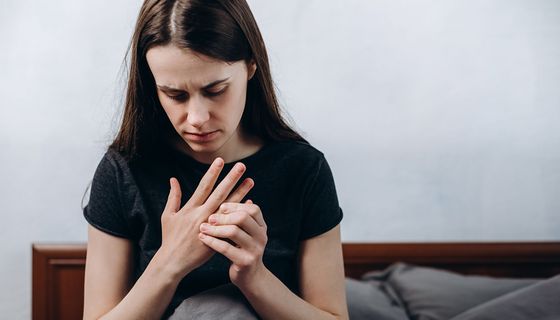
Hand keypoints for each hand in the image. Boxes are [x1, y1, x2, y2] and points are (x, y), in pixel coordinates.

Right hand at [158, 158, 254, 278]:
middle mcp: (202, 215)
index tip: (220, 160)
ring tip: (251, 181)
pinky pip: (232, 222)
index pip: (203, 186)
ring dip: (240, 193)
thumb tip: (173, 179)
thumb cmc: (170, 238)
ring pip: (229, 206)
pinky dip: (240, 212)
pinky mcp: (217, 237)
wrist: (173, 262)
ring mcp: (211, 226)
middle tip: (242, 166)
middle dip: (231, 179)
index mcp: (190, 209)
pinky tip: (250, 203)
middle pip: (219, 193)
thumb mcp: (168, 216)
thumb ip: (173, 197)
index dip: (213, 173)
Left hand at [198, 199, 267, 287]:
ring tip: (203, 227)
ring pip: (234, 232)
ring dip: (215, 228)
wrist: (249, 278)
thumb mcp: (246, 233)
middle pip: (243, 217)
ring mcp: (255, 250)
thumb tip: (242, 196)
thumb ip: (242, 218)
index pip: (253, 209)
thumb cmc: (242, 250)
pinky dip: (212, 241)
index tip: (221, 206)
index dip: (236, 205)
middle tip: (210, 218)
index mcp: (261, 227)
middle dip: (224, 216)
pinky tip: (202, 238)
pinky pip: (226, 248)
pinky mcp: (245, 262)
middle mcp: (261, 236)